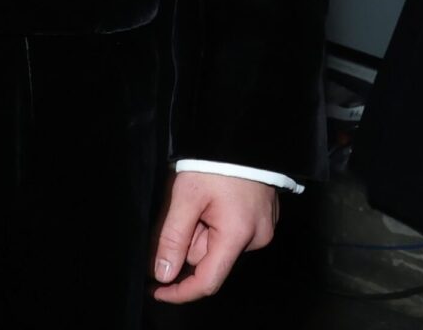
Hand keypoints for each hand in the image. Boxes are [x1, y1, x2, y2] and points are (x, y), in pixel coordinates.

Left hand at [151, 173, 278, 302]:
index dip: (180, 290)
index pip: (207, 280)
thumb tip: (163, 273)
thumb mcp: (186, 196)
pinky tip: (214, 196)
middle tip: (183, 206)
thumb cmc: (215, 160)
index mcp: (238, 235)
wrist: (242, 132)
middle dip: (189, 238)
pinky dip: (216, 220)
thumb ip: (173, 237)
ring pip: (219, 242)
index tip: (158, 290)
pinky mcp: (264, 217)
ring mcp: (263, 227)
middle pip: (210, 256)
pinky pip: (232, 230)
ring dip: (202, 227)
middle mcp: (256, 238)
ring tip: (201, 194)